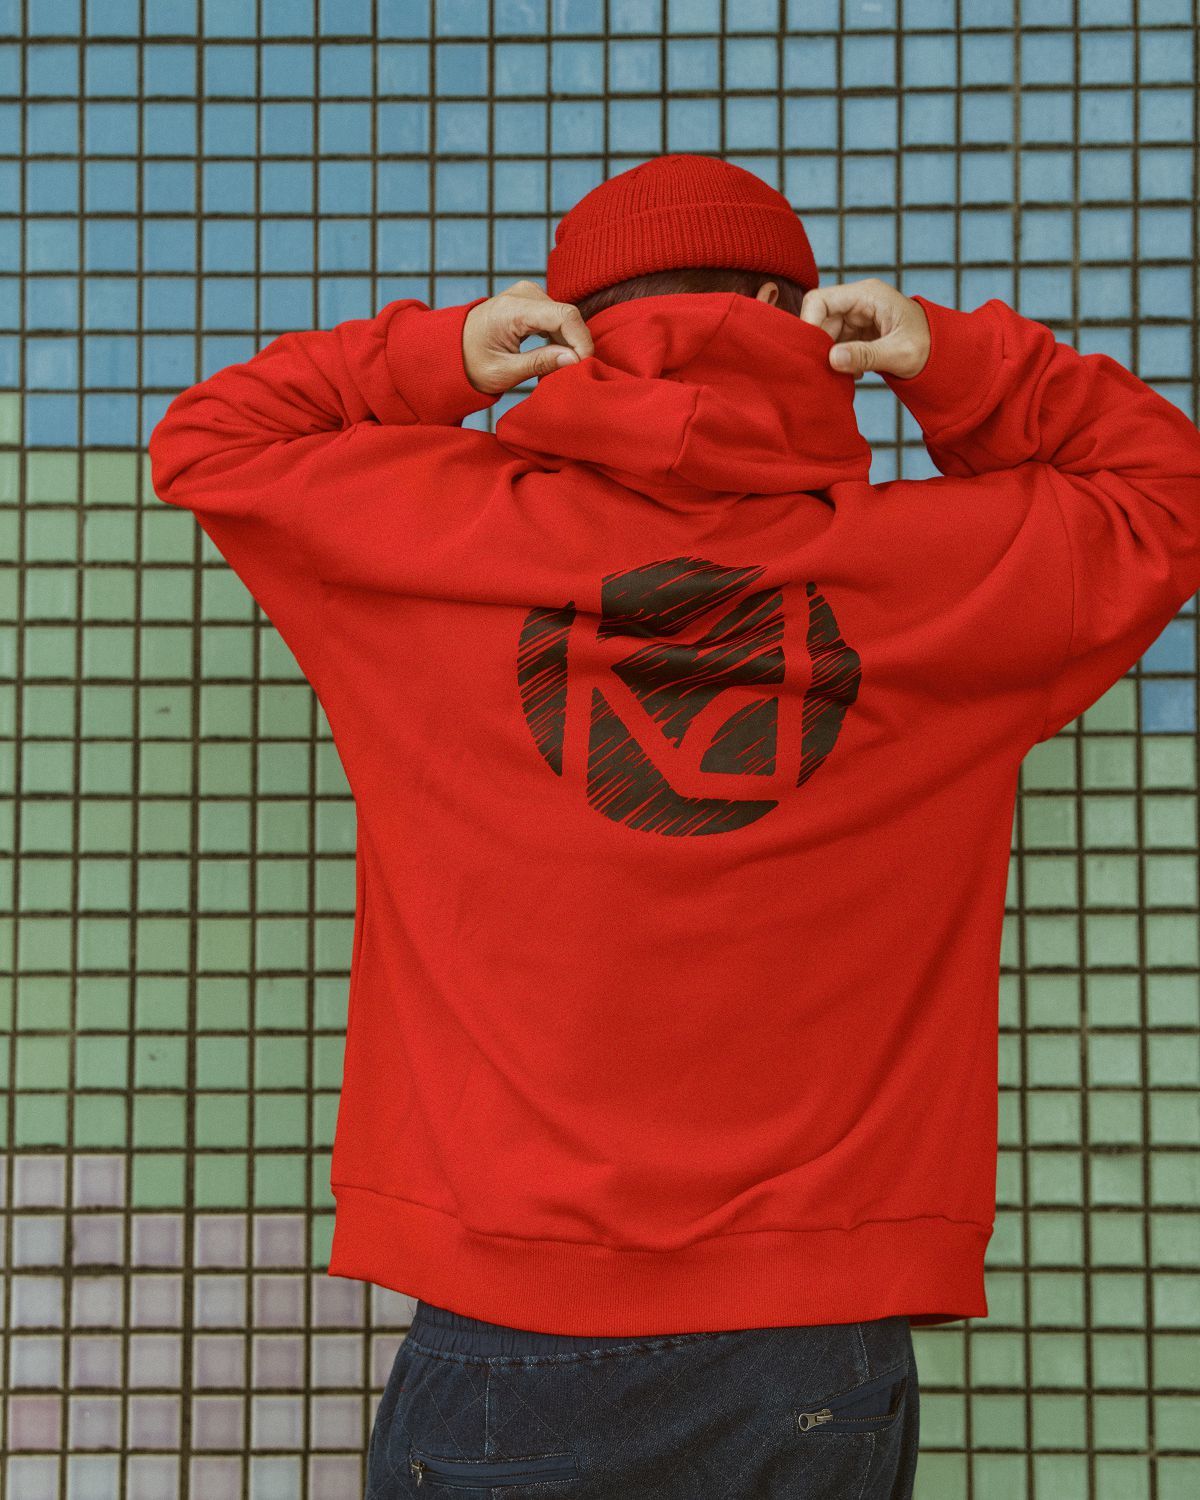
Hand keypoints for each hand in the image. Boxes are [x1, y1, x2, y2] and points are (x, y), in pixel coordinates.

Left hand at [462, 280, 594, 394]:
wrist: (449, 350)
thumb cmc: (470, 364)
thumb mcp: (503, 372)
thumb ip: (540, 364)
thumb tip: (575, 360)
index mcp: (512, 309)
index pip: (565, 316)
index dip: (582, 341)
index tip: (584, 367)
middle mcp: (522, 294)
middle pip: (567, 316)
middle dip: (575, 346)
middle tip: (568, 376)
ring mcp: (527, 294)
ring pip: (565, 318)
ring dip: (567, 345)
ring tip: (554, 371)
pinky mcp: (530, 301)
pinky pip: (556, 318)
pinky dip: (559, 340)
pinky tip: (550, 360)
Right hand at [799, 277, 929, 379]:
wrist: (946, 353)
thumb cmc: (929, 347)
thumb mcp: (899, 353)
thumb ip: (865, 356)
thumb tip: (832, 359)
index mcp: (868, 295)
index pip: (820, 300)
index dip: (808, 324)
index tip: (810, 353)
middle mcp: (859, 302)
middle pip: (820, 319)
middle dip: (819, 346)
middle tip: (825, 372)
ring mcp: (858, 317)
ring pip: (826, 334)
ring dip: (829, 357)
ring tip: (845, 376)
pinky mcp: (859, 333)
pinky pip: (837, 345)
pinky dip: (839, 361)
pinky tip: (854, 375)